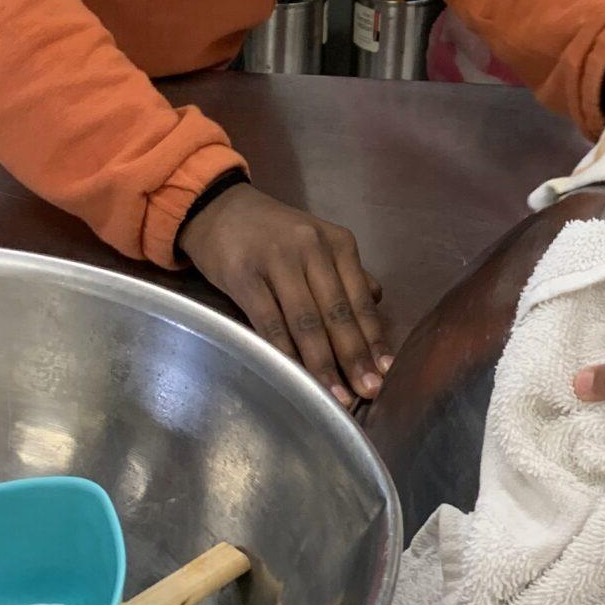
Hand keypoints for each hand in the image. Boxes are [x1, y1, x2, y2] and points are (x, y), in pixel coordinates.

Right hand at [181, 184, 391, 404]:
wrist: (218, 208)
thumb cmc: (273, 233)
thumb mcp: (317, 243)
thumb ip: (346, 273)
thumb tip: (378, 302)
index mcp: (338, 243)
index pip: (361, 299)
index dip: (373, 339)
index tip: (386, 373)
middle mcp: (312, 249)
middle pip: (337, 312)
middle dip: (354, 358)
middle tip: (368, 393)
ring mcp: (277, 261)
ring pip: (306, 321)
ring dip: (323, 364)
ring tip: (337, 397)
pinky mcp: (244, 275)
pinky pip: (269, 321)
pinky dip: (284, 352)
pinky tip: (295, 377)